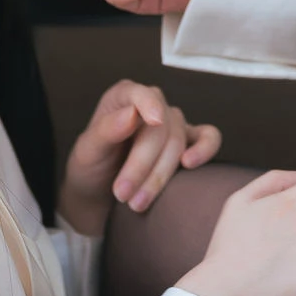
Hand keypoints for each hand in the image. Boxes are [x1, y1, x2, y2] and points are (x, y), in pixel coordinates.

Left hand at [57, 81, 220, 237]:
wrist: (100, 194)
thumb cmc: (92, 167)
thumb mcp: (87, 151)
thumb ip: (107, 130)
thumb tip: (132, 113)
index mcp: (123, 97)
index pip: (140, 93)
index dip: (149, 104)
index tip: (154, 120)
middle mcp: (151, 105)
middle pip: (160, 129)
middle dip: (142, 165)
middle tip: (123, 194)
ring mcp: (172, 123)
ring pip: (178, 141)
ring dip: (160, 174)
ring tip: (138, 202)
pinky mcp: (189, 142)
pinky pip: (208, 138)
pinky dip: (205, 149)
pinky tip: (190, 164)